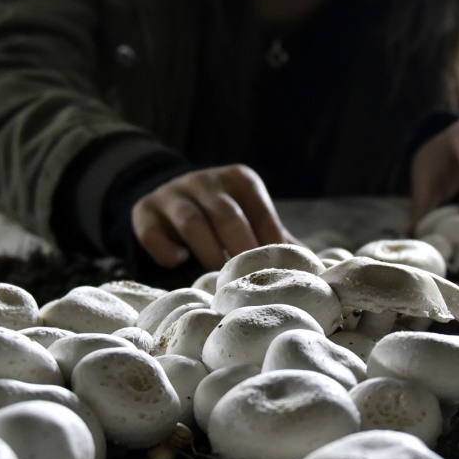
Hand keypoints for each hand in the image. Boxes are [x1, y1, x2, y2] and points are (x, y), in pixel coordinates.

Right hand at [131, 164, 292, 269]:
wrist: (171, 196)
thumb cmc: (222, 215)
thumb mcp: (249, 215)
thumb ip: (274, 237)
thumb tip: (314, 268)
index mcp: (238, 179)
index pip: (257, 208)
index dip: (266, 240)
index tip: (273, 269)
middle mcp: (204, 180)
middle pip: (226, 215)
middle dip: (239, 250)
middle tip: (247, 280)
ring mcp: (172, 193)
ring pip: (191, 221)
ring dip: (207, 252)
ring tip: (217, 278)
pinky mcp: (144, 210)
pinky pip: (152, 232)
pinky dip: (166, 250)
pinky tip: (178, 261)